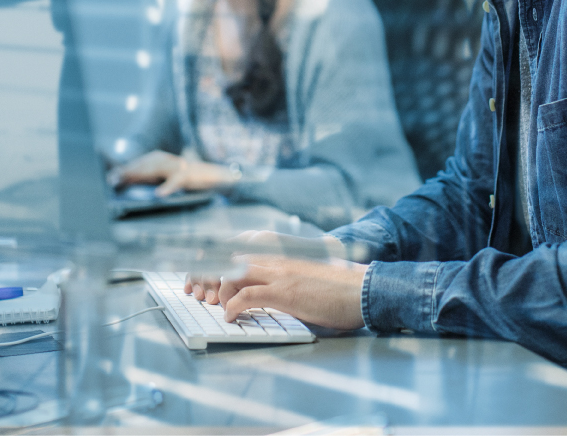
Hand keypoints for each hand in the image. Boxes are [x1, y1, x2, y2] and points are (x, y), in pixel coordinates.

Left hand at [108, 150, 238, 195]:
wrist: (214, 177)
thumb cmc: (186, 180)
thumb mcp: (166, 178)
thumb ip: (151, 179)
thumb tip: (127, 185)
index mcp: (161, 160)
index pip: (139, 163)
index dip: (125, 168)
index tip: (110, 177)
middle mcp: (168, 160)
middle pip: (144, 164)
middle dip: (127, 171)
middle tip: (113, 180)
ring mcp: (178, 166)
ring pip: (156, 169)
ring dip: (139, 175)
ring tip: (125, 181)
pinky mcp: (188, 176)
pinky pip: (176, 181)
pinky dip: (167, 187)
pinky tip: (158, 195)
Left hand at [187, 253, 366, 328]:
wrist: (363, 290)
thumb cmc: (341, 289)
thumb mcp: (308, 279)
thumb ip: (288, 279)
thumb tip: (271, 290)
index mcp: (282, 256)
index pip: (241, 249)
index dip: (218, 259)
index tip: (205, 272)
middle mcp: (278, 260)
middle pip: (230, 258)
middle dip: (211, 274)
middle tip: (203, 291)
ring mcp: (280, 274)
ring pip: (234, 274)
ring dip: (219, 291)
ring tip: (218, 306)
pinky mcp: (285, 292)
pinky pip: (247, 295)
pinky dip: (232, 306)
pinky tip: (230, 317)